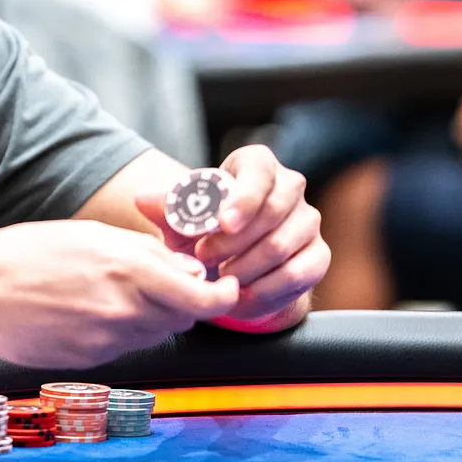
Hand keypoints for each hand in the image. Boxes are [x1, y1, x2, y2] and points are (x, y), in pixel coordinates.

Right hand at [0, 220, 240, 367]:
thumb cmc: (27, 252)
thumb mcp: (90, 234)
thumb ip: (145, 252)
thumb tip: (188, 270)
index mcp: (128, 270)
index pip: (202, 298)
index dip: (222, 296)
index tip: (224, 289)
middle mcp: (124, 309)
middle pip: (182, 318)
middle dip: (181, 302)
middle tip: (160, 285)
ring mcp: (106, 340)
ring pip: (153, 334)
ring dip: (148, 318)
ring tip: (110, 295)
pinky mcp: (89, 361)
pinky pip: (122, 348)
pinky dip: (117, 332)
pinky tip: (86, 312)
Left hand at [133, 145, 327, 328]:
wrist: (229, 260)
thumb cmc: (204, 227)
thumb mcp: (182, 215)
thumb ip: (165, 205)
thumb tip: (143, 199)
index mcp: (256, 164)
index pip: (258, 171)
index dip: (243, 198)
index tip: (222, 224)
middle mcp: (290, 187)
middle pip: (272, 211)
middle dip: (234, 241)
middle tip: (204, 258)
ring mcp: (308, 221)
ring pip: (283, 245)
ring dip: (246, 267)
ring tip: (219, 278)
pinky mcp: (318, 255)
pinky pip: (299, 274)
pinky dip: (267, 290)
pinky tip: (242, 296)